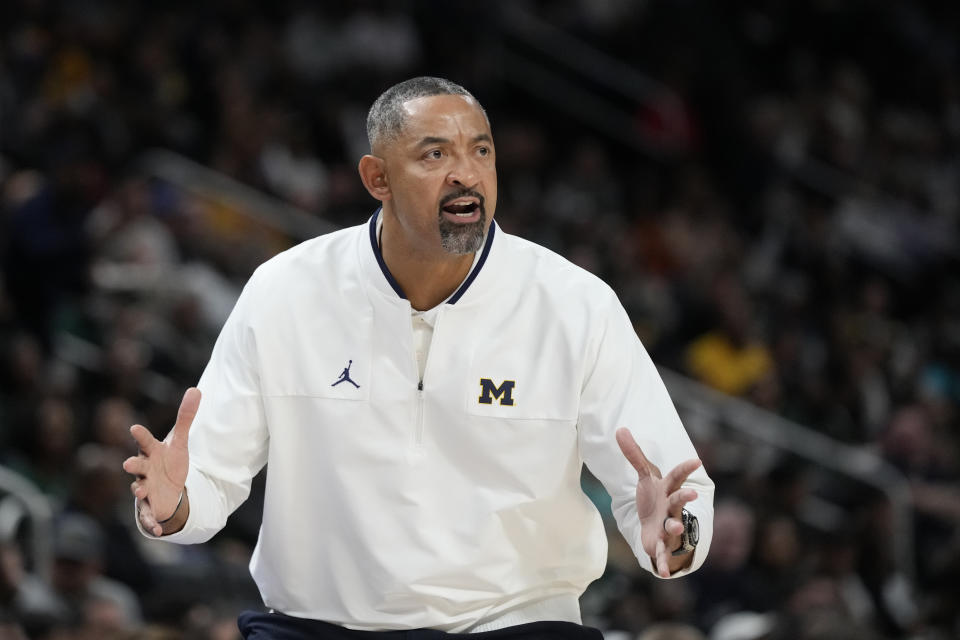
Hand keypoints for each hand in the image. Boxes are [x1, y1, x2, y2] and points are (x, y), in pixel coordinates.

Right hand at [122, 388, 199, 535]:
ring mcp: (145, 488)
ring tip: (141, 490)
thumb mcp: (180, 442)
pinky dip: (151, 522)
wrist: (166, 488)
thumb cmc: (169, 462)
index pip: (145, 441)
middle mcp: (145, 470)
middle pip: (136, 465)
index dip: (140, 435)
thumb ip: (185, 417)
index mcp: (152, 452)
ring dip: (138, 490)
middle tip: (128, 464)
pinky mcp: (149, 506)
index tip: (135, 428)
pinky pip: (147, 515)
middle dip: (132, 465)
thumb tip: (196, 389)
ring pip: (138, 489)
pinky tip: (158, 531)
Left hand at [616, 427, 700, 576]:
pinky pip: (663, 554)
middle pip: (679, 500)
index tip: (697, 460)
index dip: (686, 468)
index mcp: (668, 489)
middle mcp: (672, 507)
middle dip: (685, 497)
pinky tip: (662, 573)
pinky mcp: (661, 543)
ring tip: (674, 525)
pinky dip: (663, 563)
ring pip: (674, 525)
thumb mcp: (645, 476)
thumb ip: (634, 454)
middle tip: (692, 492)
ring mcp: (669, 525)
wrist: (658, 526)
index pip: (678, 476)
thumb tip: (620, 429)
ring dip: (675, 525)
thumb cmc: (655, 498)